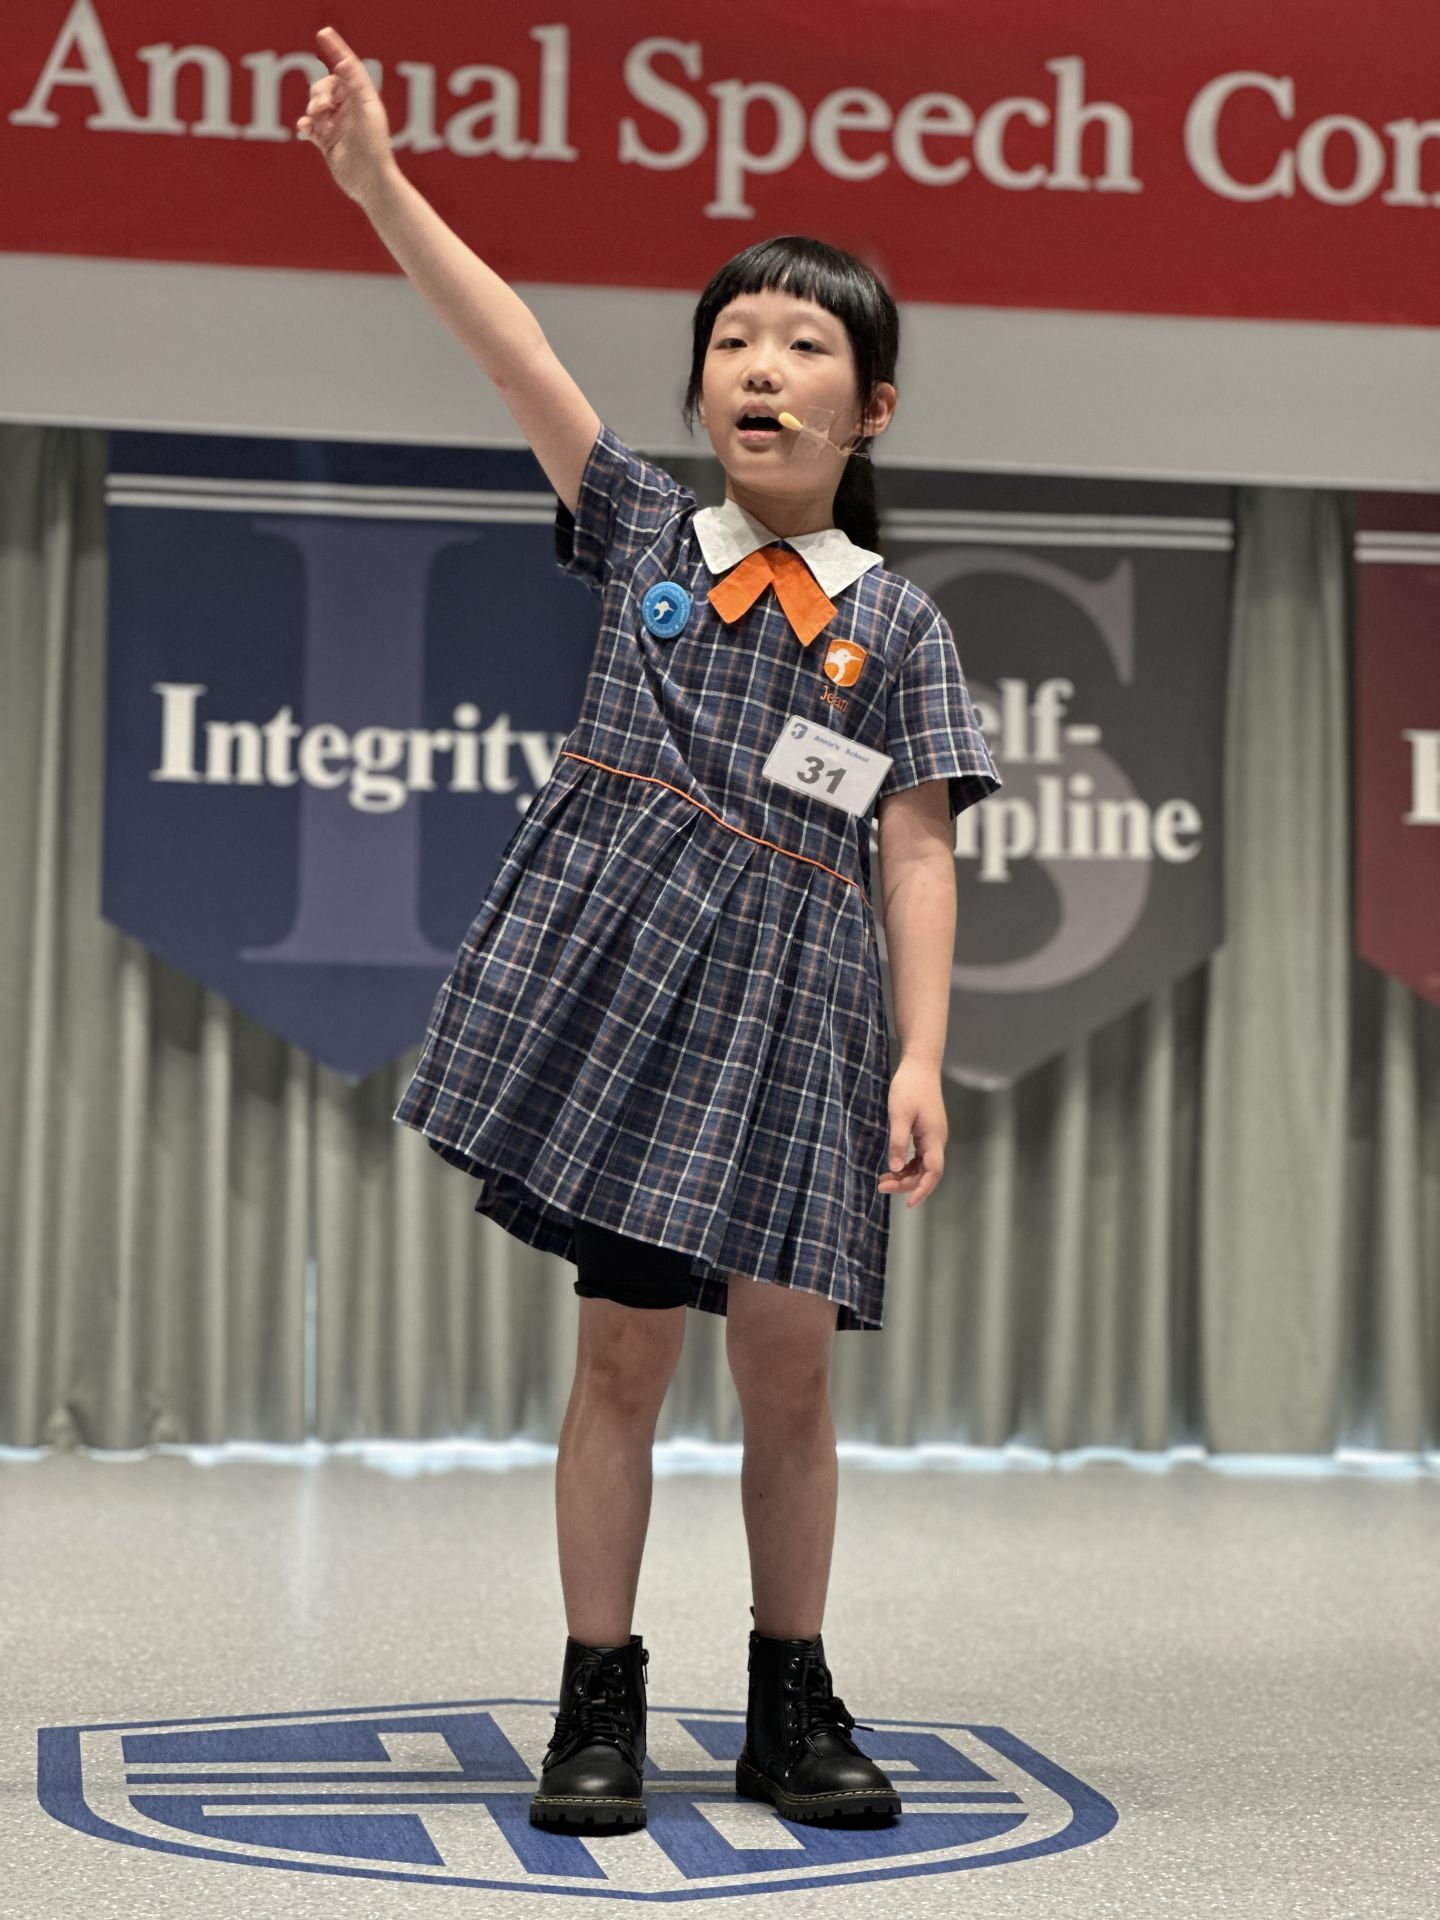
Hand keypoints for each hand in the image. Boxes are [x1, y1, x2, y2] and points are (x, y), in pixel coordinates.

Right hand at [297, 26, 396, 205]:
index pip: (347, 68)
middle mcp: (350, 111)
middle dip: (319, 93)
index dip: (336, 50)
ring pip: (315, 106)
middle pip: (325, 87)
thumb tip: (344, 61)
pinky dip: (305, 125)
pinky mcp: (328, 143)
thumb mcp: (364, 111)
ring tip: (319, 122)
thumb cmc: (373, 147)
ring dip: (313, 109)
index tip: (323, 33)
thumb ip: (353, 85)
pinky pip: (310, 127)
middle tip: (322, 107)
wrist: (370, 183)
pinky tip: (305, 129)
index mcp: (362, 99)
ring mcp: (338, 126)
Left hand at [878, 1057, 946, 1208]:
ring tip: (883, 1181)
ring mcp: (933, 1136)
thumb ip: (898, 1142)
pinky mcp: (926, 1131)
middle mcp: (937, 1140)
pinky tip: (892, 1167)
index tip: (908, 1203)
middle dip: (907, 1184)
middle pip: (927, 1172)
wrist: (920, 1065)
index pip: (933, 1172)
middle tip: (882, 1187)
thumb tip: (895, 1168)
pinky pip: (919, 1156)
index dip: (922, 1189)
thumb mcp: (899, 1114)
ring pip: (922, 1166)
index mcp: (934, 1137)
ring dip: (905, 1176)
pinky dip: (906, 1165)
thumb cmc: (909, 1086)